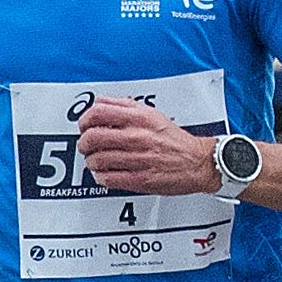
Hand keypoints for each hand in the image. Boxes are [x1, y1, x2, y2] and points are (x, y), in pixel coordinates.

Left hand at [77, 98, 215, 195]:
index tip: (84, 126)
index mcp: (139, 118)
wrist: (197, 162)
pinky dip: (101, 177)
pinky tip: (105, 174)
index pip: (98, 113)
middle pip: (93, 138)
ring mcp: (138, 158)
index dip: (84, 120)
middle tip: (86, 146)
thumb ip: (124, 106)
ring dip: (91, 162)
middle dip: (84, 143)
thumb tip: (101, 102)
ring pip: (97, 160)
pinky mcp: (140, 178)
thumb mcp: (151, 113)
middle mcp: (137, 136)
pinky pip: (108, 178)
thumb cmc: (174, 140)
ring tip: (96, 161)